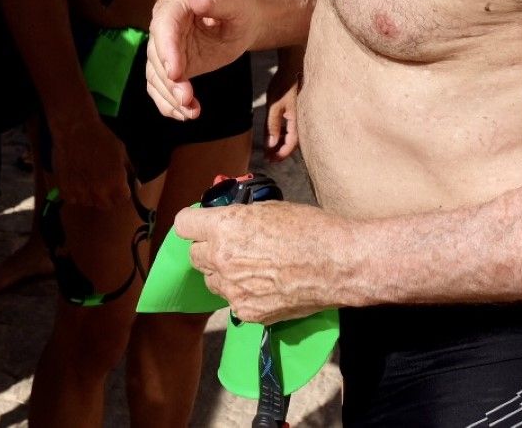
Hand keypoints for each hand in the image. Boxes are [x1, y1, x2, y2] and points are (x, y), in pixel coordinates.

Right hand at [50, 115, 132, 208]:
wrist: (75, 129)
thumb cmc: (100, 138)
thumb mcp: (122, 152)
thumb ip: (129, 172)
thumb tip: (136, 186)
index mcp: (116, 182)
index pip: (122, 199)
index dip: (121, 192)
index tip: (117, 185)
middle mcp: (99, 191)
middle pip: (106, 205)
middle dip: (107, 196)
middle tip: (102, 182)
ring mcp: (81, 192)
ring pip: (89, 202)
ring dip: (90, 195)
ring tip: (87, 178)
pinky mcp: (65, 190)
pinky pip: (72, 199)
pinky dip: (74, 192)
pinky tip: (76, 179)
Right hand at [147, 0, 261, 120]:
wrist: (246, 19)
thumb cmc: (243, 5)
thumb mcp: (238, 1)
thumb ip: (219, 0)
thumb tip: (196, 0)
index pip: (165, 23)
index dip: (167, 48)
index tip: (175, 73)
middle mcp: (166, 21)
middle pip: (156, 52)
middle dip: (168, 79)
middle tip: (185, 99)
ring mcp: (167, 45)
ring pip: (156, 73)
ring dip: (169, 95)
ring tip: (190, 112)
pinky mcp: (172, 64)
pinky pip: (161, 85)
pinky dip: (168, 102)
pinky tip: (185, 114)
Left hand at [176, 200, 341, 323]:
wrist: (338, 264)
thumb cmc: (310, 229)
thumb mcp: (269, 209)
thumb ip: (239, 218)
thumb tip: (225, 221)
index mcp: (225, 227)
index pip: (183, 225)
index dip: (194, 223)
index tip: (201, 224)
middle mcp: (222, 259)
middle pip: (194, 255)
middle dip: (209, 248)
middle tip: (232, 245)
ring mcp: (233, 289)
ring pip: (212, 281)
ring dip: (224, 273)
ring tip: (253, 268)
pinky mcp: (247, 312)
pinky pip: (232, 301)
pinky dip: (243, 294)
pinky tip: (267, 286)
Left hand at [264, 65, 300, 160]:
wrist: (293, 66)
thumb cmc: (284, 85)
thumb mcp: (274, 106)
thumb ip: (272, 126)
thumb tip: (271, 145)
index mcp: (298, 122)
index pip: (290, 145)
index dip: (280, 154)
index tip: (269, 160)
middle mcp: (302, 121)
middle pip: (292, 143)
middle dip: (280, 151)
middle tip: (268, 158)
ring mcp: (300, 116)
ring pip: (292, 135)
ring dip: (281, 143)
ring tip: (269, 148)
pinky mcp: (297, 111)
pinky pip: (292, 127)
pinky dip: (283, 133)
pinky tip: (275, 134)